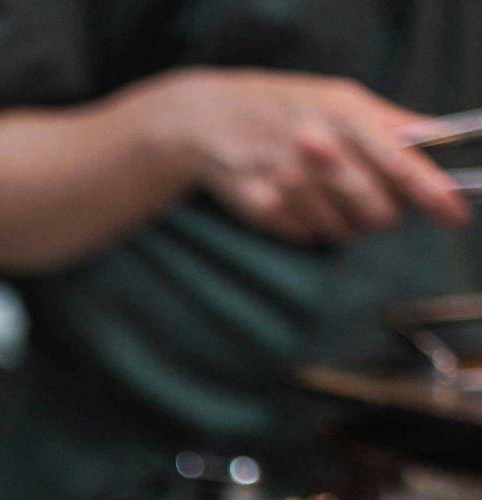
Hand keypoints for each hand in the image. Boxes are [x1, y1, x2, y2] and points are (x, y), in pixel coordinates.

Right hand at [155, 69, 468, 240]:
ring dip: (340, 217)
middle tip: (362, 192)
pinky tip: (293, 197)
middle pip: (376, 209)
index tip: (454, 214)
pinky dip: (308, 222)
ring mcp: (287, 182)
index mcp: (343, 114)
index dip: (431, 193)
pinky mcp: (264, 210)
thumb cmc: (286, 106)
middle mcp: (315, 148)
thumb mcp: (339, 98)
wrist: (211, 119)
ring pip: (343, 229)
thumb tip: (436, 138)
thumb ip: (390, 123)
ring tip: (318, 188)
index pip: (399, 164)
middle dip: (379, 210)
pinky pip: (308, 234)